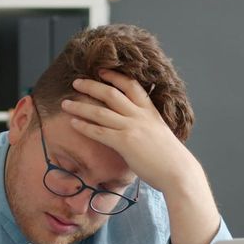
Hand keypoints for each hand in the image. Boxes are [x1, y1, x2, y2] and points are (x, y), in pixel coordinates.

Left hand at [61, 69, 198, 195]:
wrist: (178, 171)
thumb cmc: (170, 157)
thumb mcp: (159, 132)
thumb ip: (146, 125)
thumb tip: (133, 127)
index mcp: (150, 110)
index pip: (130, 85)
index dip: (114, 76)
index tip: (100, 71)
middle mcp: (140, 115)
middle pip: (110, 93)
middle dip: (91, 86)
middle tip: (76, 83)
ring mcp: (132, 127)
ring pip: (100, 112)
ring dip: (80, 106)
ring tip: (65, 104)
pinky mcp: (125, 143)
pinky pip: (99, 132)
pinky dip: (84, 126)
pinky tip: (73, 123)